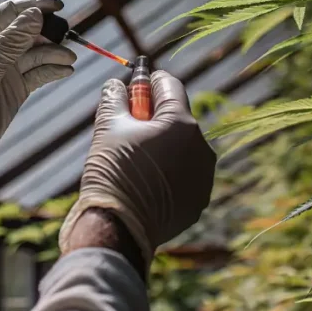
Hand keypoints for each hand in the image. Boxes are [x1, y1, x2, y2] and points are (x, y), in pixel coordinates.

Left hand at [0, 0, 75, 186]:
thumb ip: (13, 38)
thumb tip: (36, 13)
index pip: (9, 12)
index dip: (34, 6)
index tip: (58, 4)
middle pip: (26, 32)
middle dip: (47, 32)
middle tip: (66, 35)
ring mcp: (4, 70)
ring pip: (35, 53)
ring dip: (54, 52)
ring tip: (69, 57)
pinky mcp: (16, 89)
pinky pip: (38, 74)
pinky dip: (52, 70)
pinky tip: (66, 69)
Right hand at [58, 71, 215, 267]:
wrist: (118, 228)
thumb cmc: (112, 171)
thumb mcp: (107, 126)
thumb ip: (113, 97)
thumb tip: (116, 84)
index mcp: (181, 123)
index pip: (168, 85)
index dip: (148, 82)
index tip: (134, 87)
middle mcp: (201, 146)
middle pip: (176, 118)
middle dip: (152, 118)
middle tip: (126, 129)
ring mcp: (204, 176)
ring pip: (182, 148)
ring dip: (162, 147)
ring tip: (134, 162)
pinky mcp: (199, 200)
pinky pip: (184, 175)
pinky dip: (168, 173)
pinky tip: (145, 183)